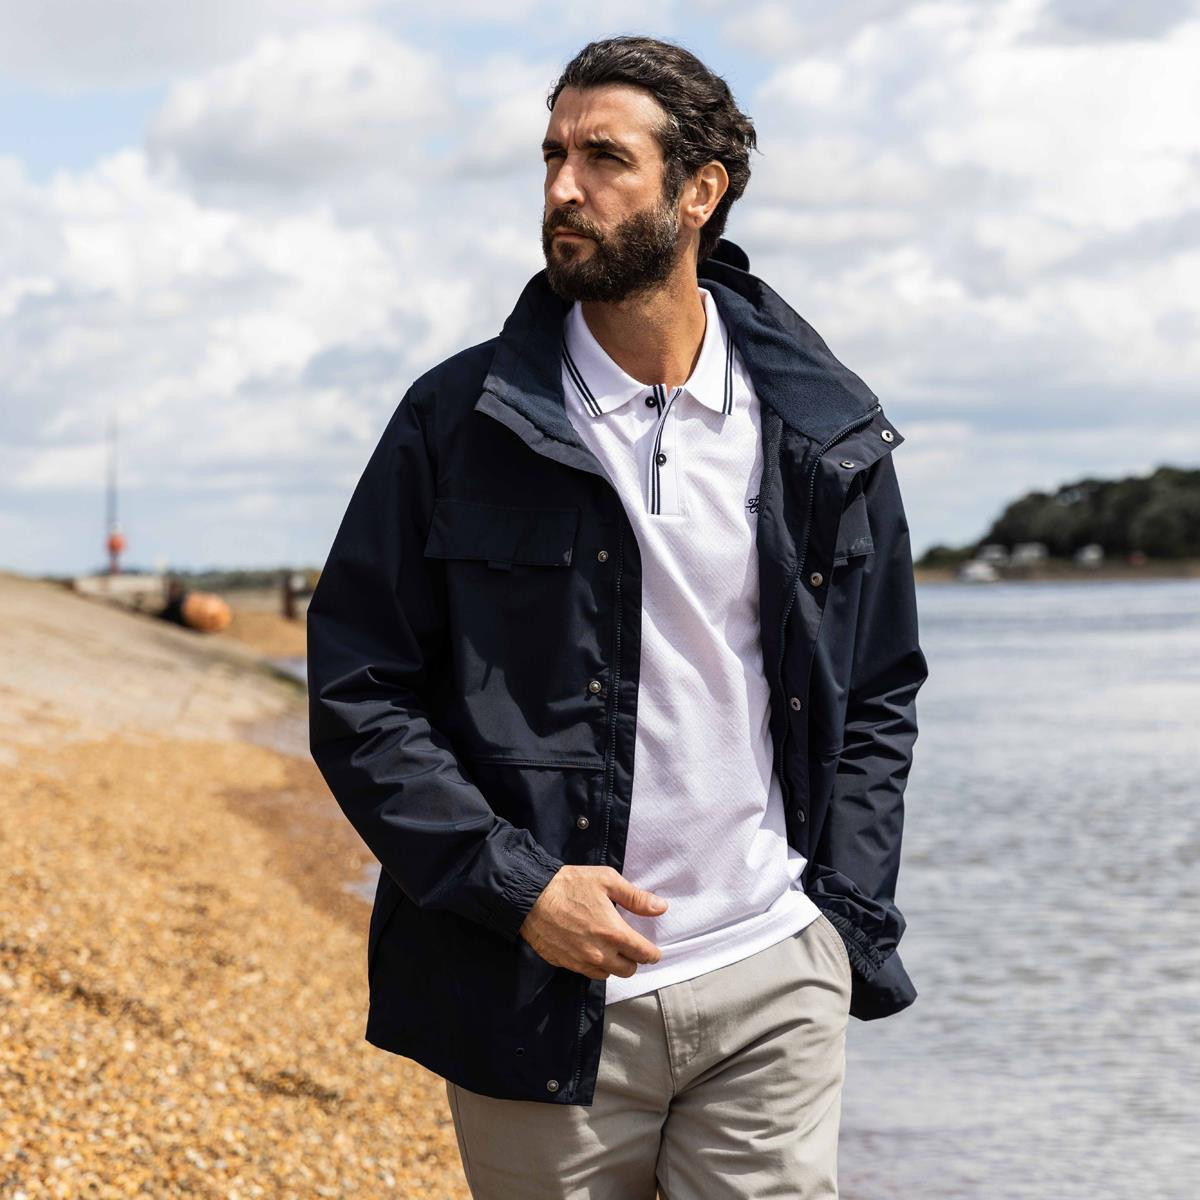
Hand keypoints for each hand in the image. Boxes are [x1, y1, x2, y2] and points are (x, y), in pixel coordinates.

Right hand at [518, 865, 667, 979]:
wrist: (530, 897)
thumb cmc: (569, 885)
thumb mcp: (606, 881)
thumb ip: (635, 897)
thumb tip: (661, 907)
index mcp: (614, 933)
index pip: (643, 954)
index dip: (652, 953)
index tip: (652, 950)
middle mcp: (600, 954)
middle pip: (628, 970)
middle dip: (633, 960)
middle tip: (629, 946)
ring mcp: (581, 962)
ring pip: (608, 974)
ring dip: (613, 965)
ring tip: (609, 948)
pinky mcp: (564, 964)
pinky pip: (587, 973)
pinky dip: (593, 966)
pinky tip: (589, 949)